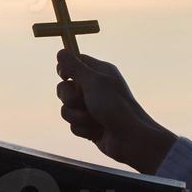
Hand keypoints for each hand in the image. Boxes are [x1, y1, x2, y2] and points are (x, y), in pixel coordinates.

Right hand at [55, 49, 176, 173]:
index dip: (66, 70)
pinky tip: (96, 131)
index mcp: (99, 72)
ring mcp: (91, 107)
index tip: (65, 76)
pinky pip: (73, 125)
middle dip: (70, 98)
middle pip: (64, 87)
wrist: (130, 139)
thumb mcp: (93, 82)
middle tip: (83, 101)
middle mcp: (95, 88)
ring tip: (93, 119)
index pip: (75, 62)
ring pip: (66, 108)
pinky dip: (83, 129)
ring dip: (77, 116)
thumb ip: (74, 67)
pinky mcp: (89, 125)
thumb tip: (60, 52)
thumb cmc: (115, 106)